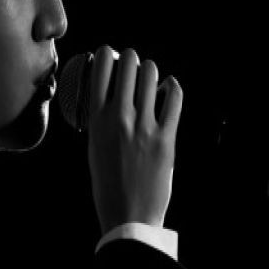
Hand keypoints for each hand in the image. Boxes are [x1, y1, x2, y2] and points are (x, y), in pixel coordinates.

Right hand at [87, 46, 182, 234]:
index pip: (101, 68)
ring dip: (150, 69)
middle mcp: (120, 117)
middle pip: (129, 64)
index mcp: (97, 119)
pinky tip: (168, 88)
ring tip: (148, 76)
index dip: (106, 53)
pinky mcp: (166, 138)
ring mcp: (145, 126)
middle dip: (130, 57)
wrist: (128, 216)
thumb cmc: (107, 184)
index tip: (109, 54)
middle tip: (130, 63)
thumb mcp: (93, 146)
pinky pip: (174, 98)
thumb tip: (109, 95)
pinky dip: (172, 87)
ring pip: (151, 75)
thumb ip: (100, 119)